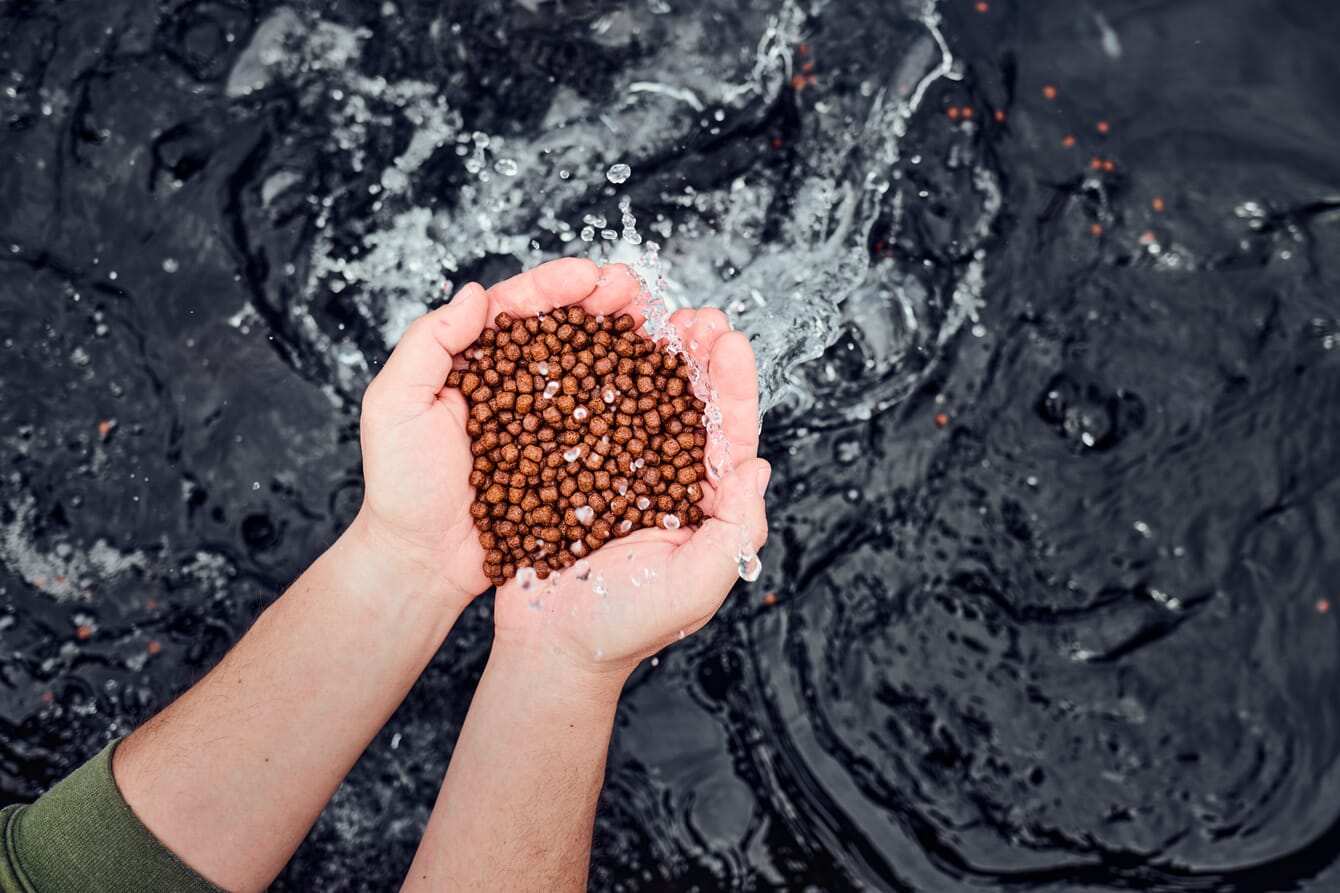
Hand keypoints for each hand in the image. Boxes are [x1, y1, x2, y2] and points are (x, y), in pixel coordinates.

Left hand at [354, 258, 643, 611]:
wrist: (423, 562)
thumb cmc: (400, 486)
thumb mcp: (395, 405)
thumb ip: (429, 345)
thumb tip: (475, 293)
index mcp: (473, 362)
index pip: (516, 310)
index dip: (554, 287)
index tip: (589, 275)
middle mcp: (513, 385)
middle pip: (563, 331)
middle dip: (601, 304)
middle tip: (636, 290)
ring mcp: (545, 422)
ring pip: (589, 370)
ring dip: (623, 343)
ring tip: (655, 324)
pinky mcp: (567, 460)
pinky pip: (602, 424)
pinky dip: (630, 402)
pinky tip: (656, 385)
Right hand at [492, 307, 770, 679]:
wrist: (550, 646)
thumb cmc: (626, 626)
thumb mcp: (698, 585)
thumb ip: (736, 530)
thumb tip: (758, 466)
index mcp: (703, 499)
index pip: (728, 431)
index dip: (732, 384)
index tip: (729, 341)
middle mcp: (664, 474)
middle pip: (687, 401)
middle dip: (694, 354)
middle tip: (693, 316)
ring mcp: (616, 466)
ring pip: (637, 396)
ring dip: (645, 354)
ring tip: (648, 317)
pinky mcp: (569, 463)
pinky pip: (584, 412)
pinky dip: (589, 375)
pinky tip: (588, 344)